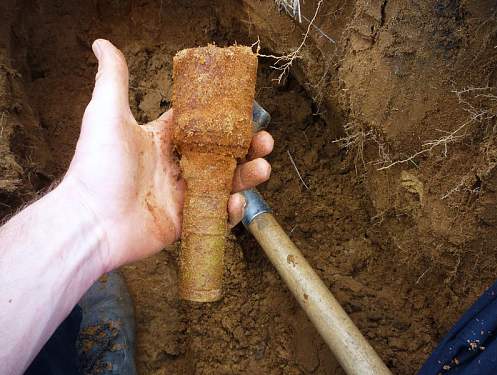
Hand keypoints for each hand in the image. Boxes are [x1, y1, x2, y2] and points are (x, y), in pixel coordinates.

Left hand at [63, 39, 272, 270]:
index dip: (226, 117)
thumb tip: (102, 43)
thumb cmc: (98, 167)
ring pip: (224, 183)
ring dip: (247, 176)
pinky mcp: (185, 221)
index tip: (249, 110)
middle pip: (221, 154)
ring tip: (264, 168)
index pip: (203, 124)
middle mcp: (176, 165)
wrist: (91, 222)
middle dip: (246, 147)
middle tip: (265, 141)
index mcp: (163, 140)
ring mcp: (182, 194)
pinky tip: (235, 202)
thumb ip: (114, 79)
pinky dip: (229, 211)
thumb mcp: (107, 115)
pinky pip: (215, 214)